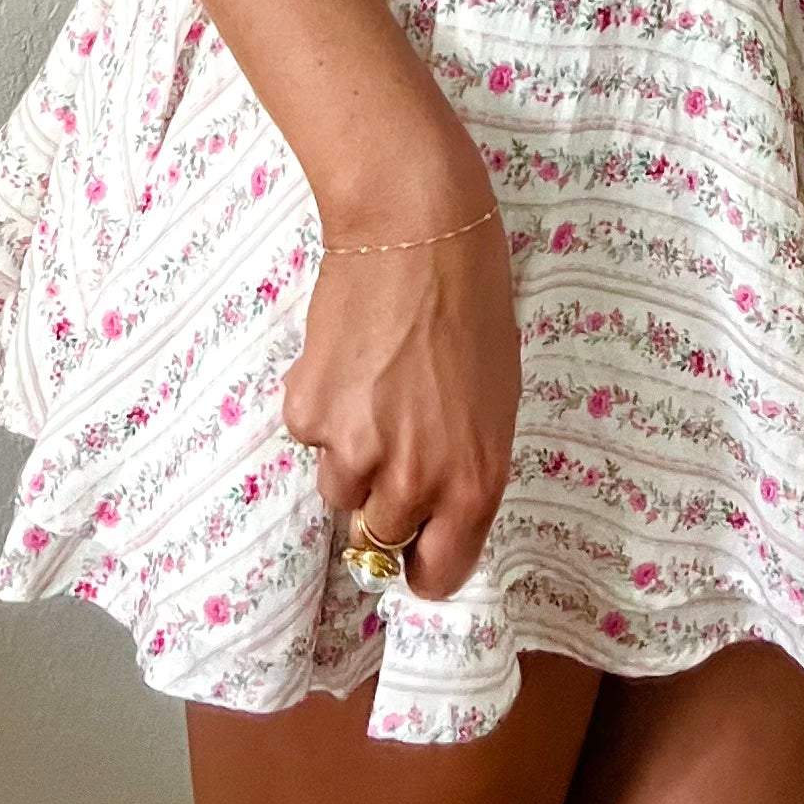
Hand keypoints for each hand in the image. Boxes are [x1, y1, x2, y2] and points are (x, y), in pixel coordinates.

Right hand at [280, 192, 517, 604]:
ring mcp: (355, 451)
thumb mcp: (496, 401)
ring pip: (338, 489)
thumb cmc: (473, 304)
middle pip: (380, 535)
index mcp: (474, 484)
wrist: (415, 228)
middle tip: (394, 436)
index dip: (424, 560)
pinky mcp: (307, 415)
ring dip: (349, 452)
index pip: (438, 575)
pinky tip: (346, 358)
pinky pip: (309, 438)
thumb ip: (464, 466)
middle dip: (385, 496)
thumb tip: (432, 509)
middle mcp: (414, 482)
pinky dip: (321, 408)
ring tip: (371, 386)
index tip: (417, 545)